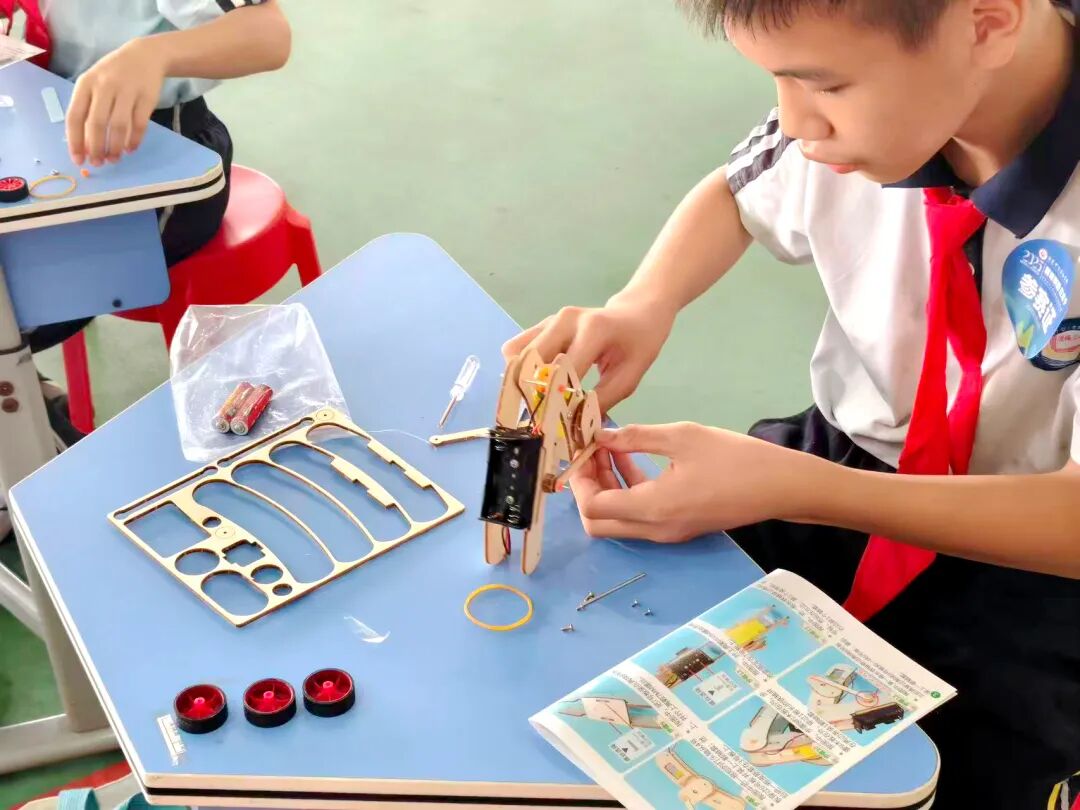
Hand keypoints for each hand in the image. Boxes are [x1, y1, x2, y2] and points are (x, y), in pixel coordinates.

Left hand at [66, 39, 166, 166]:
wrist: (144, 56)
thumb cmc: (113, 75)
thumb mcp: (94, 84)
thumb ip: (87, 108)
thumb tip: (83, 144)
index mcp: (85, 84)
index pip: (75, 116)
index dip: (75, 141)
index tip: (78, 160)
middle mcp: (104, 87)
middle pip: (96, 124)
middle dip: (95, 148)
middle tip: (97, 163)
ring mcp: (127, 91)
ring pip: (118, 126)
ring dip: (115, 147)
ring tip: (114, 159)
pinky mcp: (146, 98)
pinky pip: (139, 125)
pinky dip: (134, 140)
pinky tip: (130, 149)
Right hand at [501, 296, 675, 413]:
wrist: (634, 313)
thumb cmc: (637, 345)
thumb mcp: (629, 377)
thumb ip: (601, 402)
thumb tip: (575, 431)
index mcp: (593, 330)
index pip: (563, 371)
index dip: (556, 401)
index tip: (554, 428)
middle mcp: (565, 320)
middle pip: (531, 360)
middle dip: (531, 392)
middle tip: (541, 417)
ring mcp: (550, 319)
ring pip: (516, 352)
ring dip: (521, 379)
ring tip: (537, 400)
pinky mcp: (542, 324)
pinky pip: (517, 348)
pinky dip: (522, 369)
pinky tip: (538, 384)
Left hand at [570, 423, 817, 541]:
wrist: (781, 486)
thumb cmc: (735, 458)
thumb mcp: (683, 436)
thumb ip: (636, 437)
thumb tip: (600, 435)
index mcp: (653, 508)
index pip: (593, 508)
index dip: (579, 480)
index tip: (583, 450)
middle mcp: (655, 529)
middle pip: (598, 524)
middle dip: (587, 488)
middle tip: (591, 453)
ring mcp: (667, 533)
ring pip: (617, 521)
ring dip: (606, 487)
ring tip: (608, 448)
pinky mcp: (678, 527)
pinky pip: (638, 516)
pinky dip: (627, 491)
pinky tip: (631, 458)